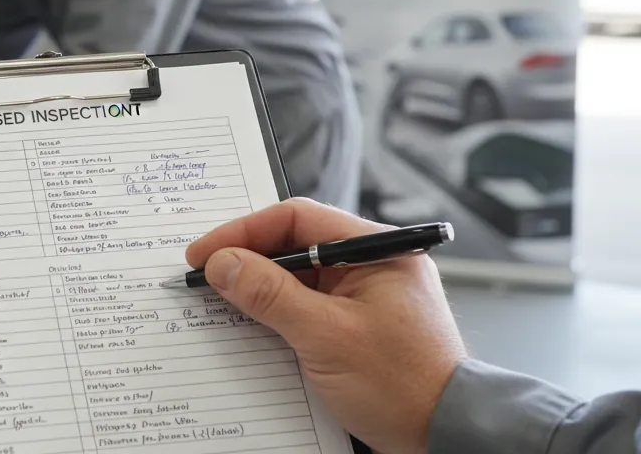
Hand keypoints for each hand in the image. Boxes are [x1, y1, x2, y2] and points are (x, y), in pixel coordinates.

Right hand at [184, 197, 466, 453]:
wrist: (445, 436)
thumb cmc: (403, 387)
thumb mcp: (326, 337)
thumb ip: (271, 294)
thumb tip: (223, 263)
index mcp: (377, 249)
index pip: (297, 219)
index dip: (243, 232)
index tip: (205, 253)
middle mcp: (373, 262)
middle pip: (295, 243)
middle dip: (247, 257)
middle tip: (205, 275)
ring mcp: (366, 292)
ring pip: (298, 275)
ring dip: (259, 285)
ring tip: (221, 298)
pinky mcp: (358, 322)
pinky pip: (307, 302)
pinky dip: (276, 309)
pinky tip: (252, 323)